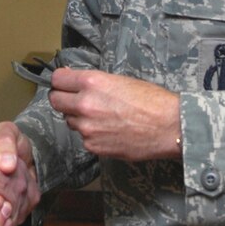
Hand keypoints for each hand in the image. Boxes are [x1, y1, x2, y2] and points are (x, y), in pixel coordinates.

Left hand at [48, 67, 180, 160]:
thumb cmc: (152, 100)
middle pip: (55, 101)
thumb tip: (74, 82)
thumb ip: (94, 82)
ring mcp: (87, 128)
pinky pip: (83, 138)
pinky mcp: (93, 146)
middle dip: (63, 99)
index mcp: (92, 83)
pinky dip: (92, 134)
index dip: (61, 81)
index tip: (65, 84)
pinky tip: (110, 130)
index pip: (57, 79)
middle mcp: (84, 104)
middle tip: (76, 100)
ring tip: (102, 117)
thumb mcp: (120, 80)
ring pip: (70, 120)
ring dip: (79, 118)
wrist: (169, 127)